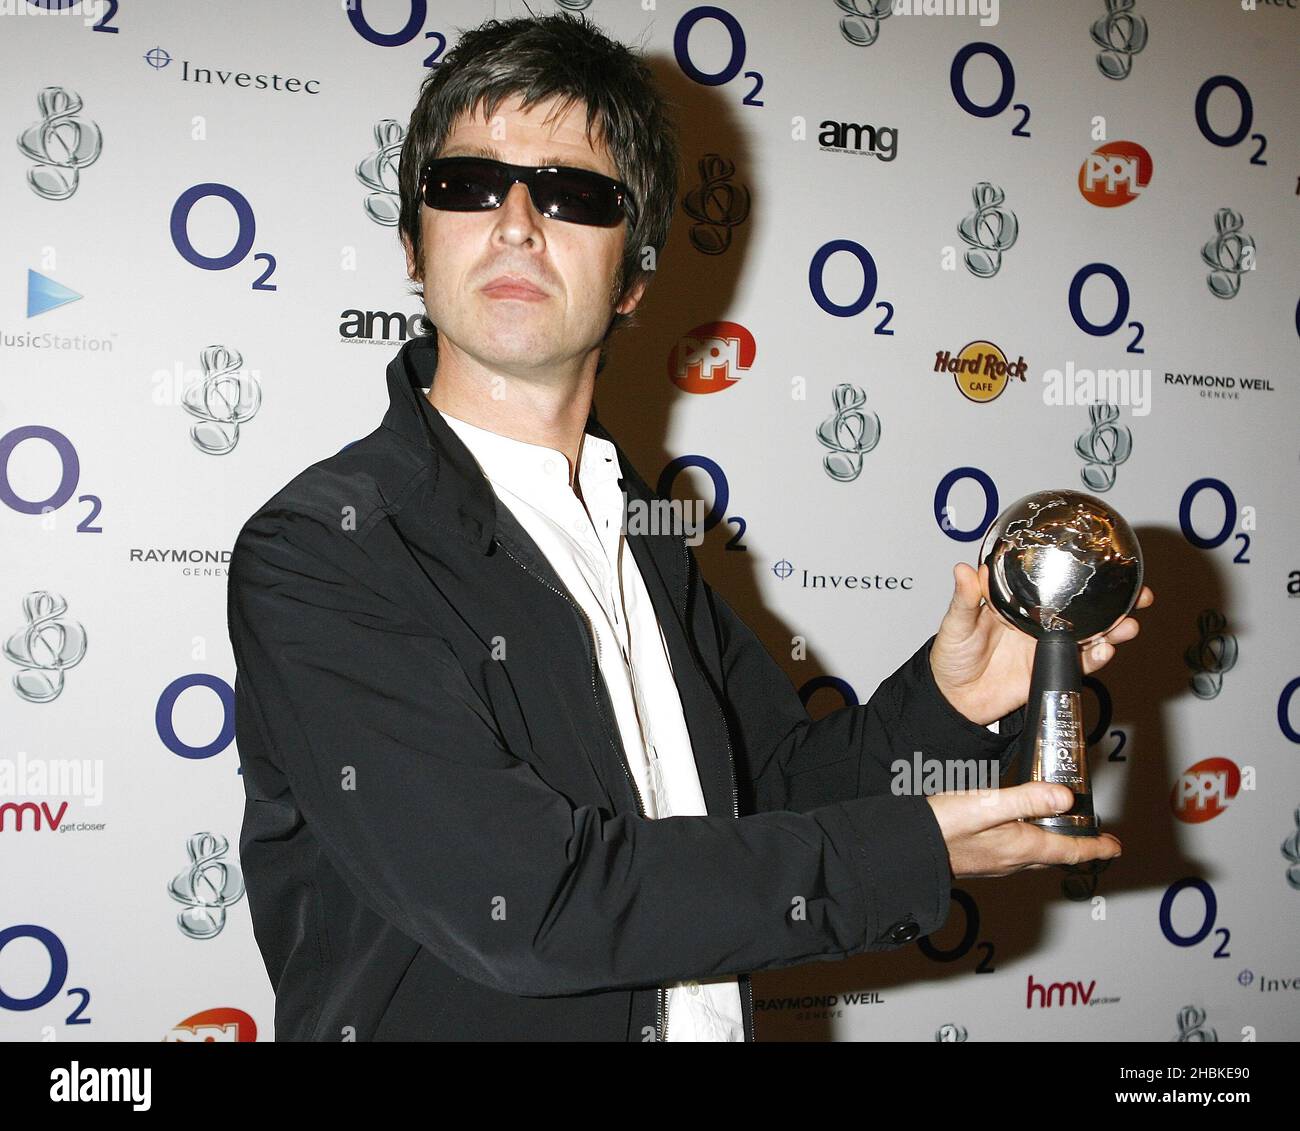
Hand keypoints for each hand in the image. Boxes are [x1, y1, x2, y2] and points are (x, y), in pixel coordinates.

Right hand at [927, 782, 1122, 877]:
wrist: (906, 848)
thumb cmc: (942, 826)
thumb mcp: (987, 804)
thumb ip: (1027, 799)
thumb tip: (1066, 796)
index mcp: (1021, 846)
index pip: (1069, 850)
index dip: (1096, 848)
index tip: (1115, 847)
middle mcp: (1011, 860)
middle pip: (1054, 855)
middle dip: (1077, 847)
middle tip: (1094, 840)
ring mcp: (995, 863)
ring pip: (1034, 855)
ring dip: (1053, 845)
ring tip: (1060, 832)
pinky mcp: (979, 859)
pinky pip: (1015, 854)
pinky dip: (1029, 844)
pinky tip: (1017, 832)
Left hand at [929, 561, 1153, 725]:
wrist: (955, 698)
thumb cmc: (952, 656)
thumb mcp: (956, 624)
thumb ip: (964, 600)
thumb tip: (964, 570)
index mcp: (1018, 603)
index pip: (1054, 582)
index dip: (1080, 572)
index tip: (1105, 562)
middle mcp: (1038, 622)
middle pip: (1084, 607)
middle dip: (1115, 601)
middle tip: (1139, 594)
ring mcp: (1047, 646)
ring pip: (1090, 634)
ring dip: (1113, 630)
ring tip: (1128, 625)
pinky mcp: (1050, 670)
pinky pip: (1079, 664)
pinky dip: (1096, 659)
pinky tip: (1106, 651)